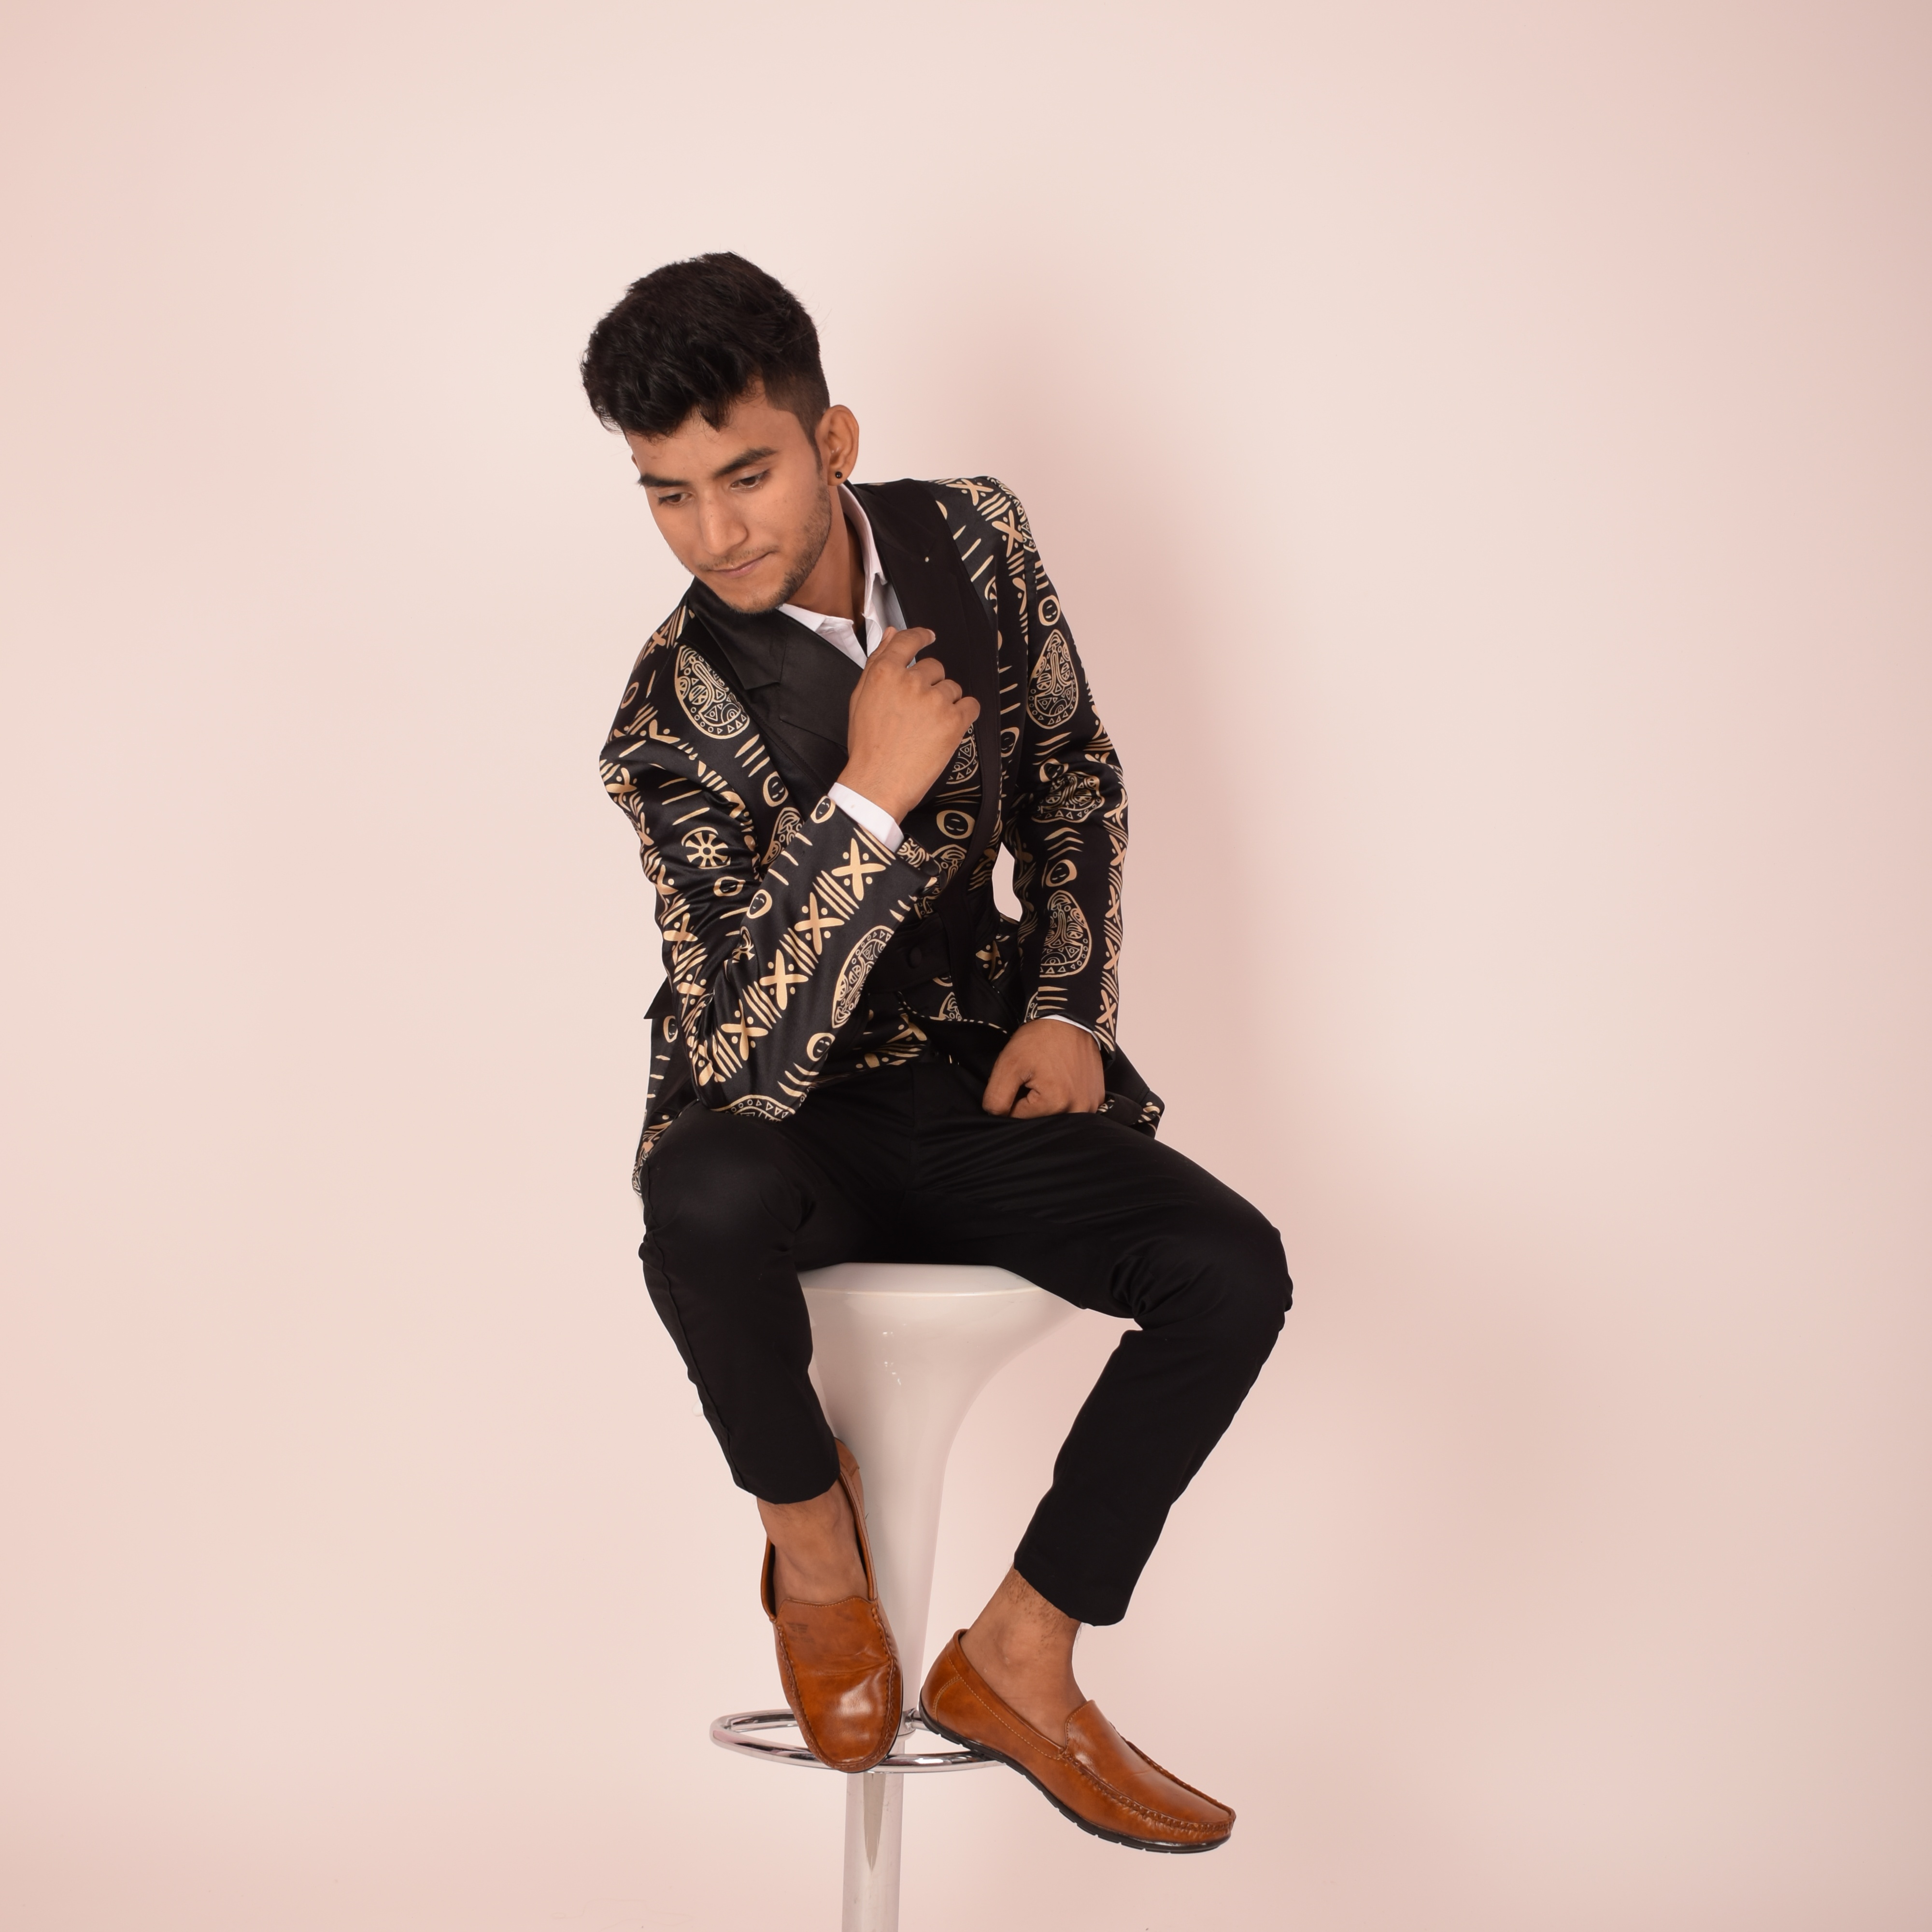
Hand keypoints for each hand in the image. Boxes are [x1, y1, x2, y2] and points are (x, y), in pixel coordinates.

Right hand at [839, 626, 979, 824]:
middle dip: (930, 685)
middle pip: (934, 668)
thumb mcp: (861, 699)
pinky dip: (963, 715)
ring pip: (952, 688)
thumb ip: (878, 663)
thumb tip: (891, 634)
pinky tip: (948, 728)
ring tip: (927, 726)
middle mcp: (911, 682)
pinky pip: (971, 706)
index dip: (921, 636)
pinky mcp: (953, 721)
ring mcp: (934, 701)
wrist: (878, 783)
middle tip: (918, 710)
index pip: (907, 641)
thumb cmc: (867, 747)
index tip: (928, 636)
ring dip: (945, 702)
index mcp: (885, 674)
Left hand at [981, 1018, 1104, 1118]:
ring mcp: (1091, 1105)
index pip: (1019, 1118)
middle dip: (1030, 1102)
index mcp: (1056, 1104)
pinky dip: (1064, 1099)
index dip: (1013, 1098)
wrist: (1070, 1018)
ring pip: (1056, 1116)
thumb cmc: (1039, 1039)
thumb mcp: (1009, 1064)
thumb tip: (996, 1117)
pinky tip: (1062, 1081)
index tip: (1021, 1078)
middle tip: (1034, 1077)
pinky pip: (1073, 1108)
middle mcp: (1079, 1110)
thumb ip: (996, 1097)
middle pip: (1039, 1119)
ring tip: (1049, 1078)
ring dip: (1048, 1102)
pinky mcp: (1097, 1098)